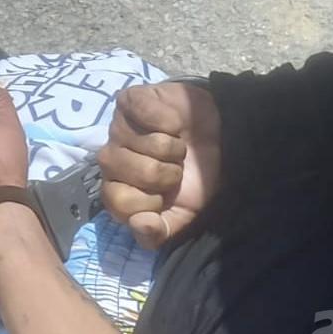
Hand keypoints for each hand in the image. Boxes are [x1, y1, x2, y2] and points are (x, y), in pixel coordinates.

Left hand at [98, 82, 221, 249]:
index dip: (150, 201)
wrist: (220, 139)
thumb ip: (160, 232)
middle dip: (168, 173)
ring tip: (177, 146)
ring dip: (173, 147)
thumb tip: (140, 225)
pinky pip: (144, 112)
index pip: (119, 203)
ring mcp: (117, 128)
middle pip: (137, 172)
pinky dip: (169, 120)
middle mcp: (112, 159)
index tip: (166, 196)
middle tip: (176, 168)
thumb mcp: (184, 215)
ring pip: (147, 143)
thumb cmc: (197, 178)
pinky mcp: (129, 100)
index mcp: (120, 189)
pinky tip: (174, 124)